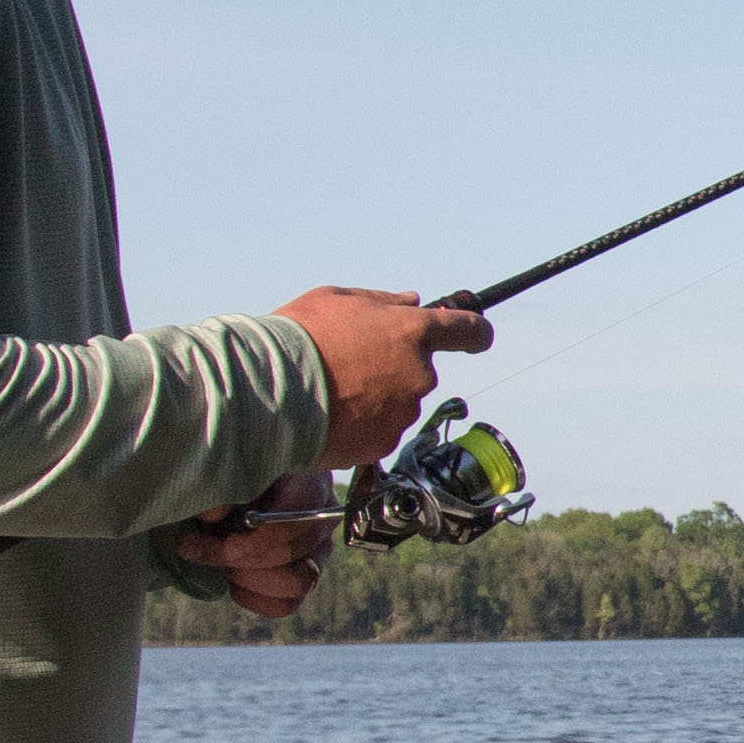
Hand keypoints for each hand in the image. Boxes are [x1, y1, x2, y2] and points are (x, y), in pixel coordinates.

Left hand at [180, 485, 336, 622]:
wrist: (227, 493)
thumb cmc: (230, 474)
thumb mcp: (224, 470)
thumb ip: (220, 486)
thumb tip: (211, 515)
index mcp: (312, 482)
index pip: (300, 514)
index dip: (255, 532)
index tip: (206, 529)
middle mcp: (324, 518)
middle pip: (294, 551)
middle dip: (238, 557)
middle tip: (197, 548)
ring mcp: (318, 552)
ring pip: (298, 583)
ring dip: (248, 579)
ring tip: (219, 564)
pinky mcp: (303, 578)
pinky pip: (285, 604)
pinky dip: (252, 598)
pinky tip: (230, 579)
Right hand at [281, 288, 491, 468]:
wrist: (268, 392)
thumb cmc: (299, 338)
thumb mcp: (337, 299)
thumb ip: (383, 301)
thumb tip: (412, 301)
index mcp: (412, 332)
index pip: (469, 330)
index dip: (475, 333)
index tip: (475, 337)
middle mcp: (418, 374)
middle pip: (421, 370)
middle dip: (394, 367)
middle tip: (351, 364)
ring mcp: (404, 412)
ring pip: (399, 402)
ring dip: (376, 397)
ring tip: (332, 390)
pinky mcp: (385, 443)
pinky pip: (380, 430)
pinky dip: (362, 425)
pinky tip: (331, 415)